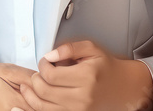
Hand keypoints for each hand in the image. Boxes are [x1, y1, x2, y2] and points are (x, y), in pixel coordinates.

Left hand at [14, 40, 152, 110]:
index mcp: (86, 76)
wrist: (123, 87)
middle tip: (38, 72)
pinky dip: (38, 107)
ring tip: (29, 86)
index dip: (42, 66)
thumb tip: (49, 55)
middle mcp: (83, 96)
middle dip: (35, 79)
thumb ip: (69, 48)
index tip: (44, 62)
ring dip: (31, 95)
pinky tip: (32, 99)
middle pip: (45, 91)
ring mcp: (80, 110)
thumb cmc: (106, 67)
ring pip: (44, 106)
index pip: (51, 75)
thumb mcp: (91, 49)